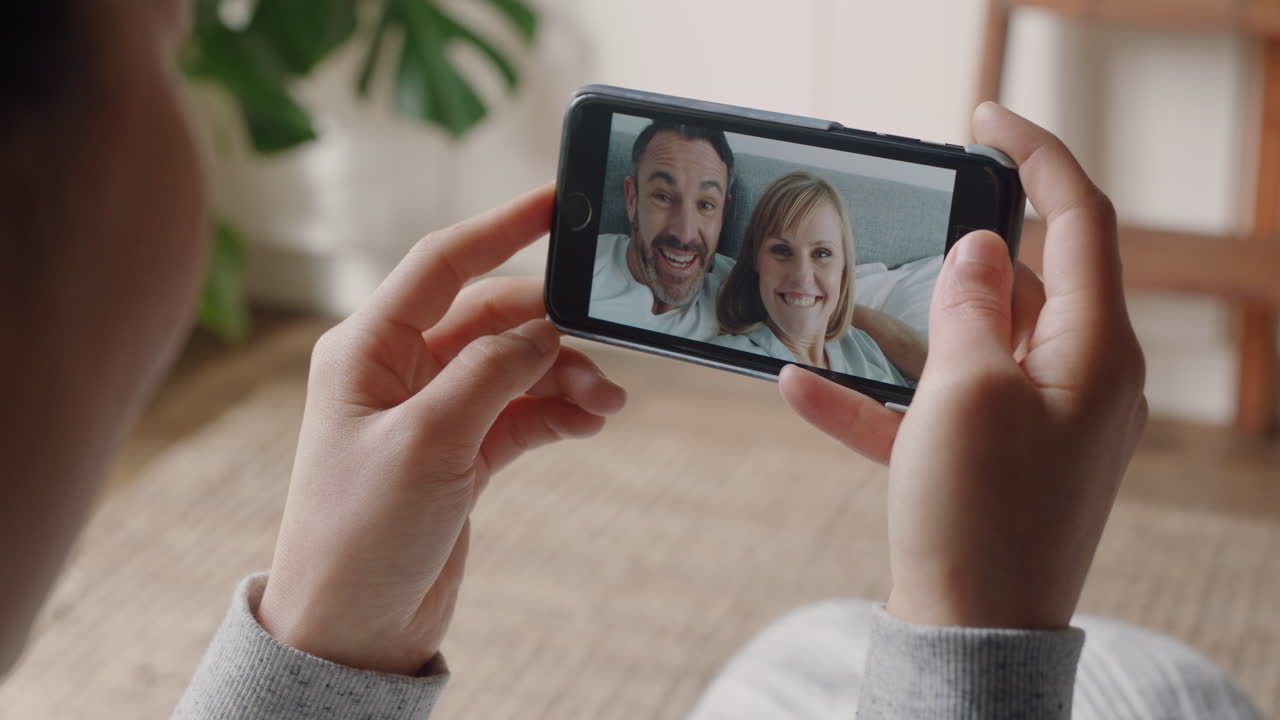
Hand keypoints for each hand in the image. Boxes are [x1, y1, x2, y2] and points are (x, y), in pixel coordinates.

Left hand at [256, 185, 625, 673]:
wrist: (353, 629)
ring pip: (515, 366)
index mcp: (368, 348)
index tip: (555, 201)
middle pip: (492, 317)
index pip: (443, 263)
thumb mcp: (426, 442)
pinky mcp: (462, 452)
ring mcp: (434, 411)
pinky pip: (521, 412)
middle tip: (607, 343)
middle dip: (550, 328)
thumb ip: (490, 374)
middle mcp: (400, 370)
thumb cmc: (360, 533)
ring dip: (563, 376)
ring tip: (604, 402)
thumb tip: (545, 326)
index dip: (501, 227)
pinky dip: (557, 412)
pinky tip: (588, 422)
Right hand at [779, 104, 1146, 628]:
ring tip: (842, 306)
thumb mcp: (968, 391)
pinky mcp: (989, 465)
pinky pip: (932, 411)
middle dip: (965, 254)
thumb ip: (972, 309)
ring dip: (909, 330)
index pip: (1081, 223)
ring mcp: (1035, 427)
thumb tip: (982, 251)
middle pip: (1026, 285)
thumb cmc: (979, 516)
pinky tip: (800, 389)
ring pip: (974, 347)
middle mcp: (1077, 383)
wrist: (970, 640)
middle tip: (911, 219)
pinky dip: (879, 397)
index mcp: (1094, 352)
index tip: (984, 119)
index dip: (1037, 159)